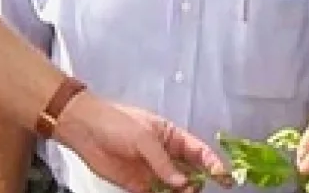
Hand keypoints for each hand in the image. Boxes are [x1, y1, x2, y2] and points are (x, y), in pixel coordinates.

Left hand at [53, 92, 231, 192]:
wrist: (84, 130)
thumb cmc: (116, 123)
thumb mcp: (144, 138)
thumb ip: (163, 162)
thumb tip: (182, 183)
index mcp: (172, 136)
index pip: (199, 151)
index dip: (213, 163)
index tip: (224, 177)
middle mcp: (166, 155)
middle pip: (191, 172)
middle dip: (200, 182)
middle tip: (198, 190)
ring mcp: (153, 171)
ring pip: (177, 187)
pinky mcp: (139, 185)